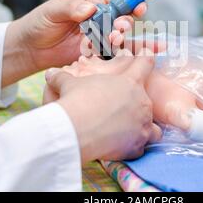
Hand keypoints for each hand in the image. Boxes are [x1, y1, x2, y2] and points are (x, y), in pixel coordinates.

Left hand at [1, 0, 146, 86]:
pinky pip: (110, 53)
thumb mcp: (53, 12)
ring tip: (113, 41)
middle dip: (124, 24)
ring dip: (120, 40)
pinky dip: (114, 54)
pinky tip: (112, 55)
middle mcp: (99, 17)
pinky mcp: (96, 53)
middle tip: (118, 30)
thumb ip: (72, 7)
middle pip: (122, 18)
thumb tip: (89, 7)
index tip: (139, 8)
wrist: (30, 50)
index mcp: (92, 0)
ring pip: (118, 37)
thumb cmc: (39, 24)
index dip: (131, 2)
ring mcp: (98, 36)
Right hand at [43, 50, 161, 162]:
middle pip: (148, 98)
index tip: (148, 55)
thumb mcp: (69, 85)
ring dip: (144, 127)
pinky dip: (134, 147)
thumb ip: (62, 77)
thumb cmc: (77, 101)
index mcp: (130, 82)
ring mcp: (142, 124)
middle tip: (122, 108)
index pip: (146, 63)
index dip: (147, 58)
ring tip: (131, 131)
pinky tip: (122, 147)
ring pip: (153, 127)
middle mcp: (142, 102)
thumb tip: (50, 73)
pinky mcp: (137, 145)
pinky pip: (141, 147)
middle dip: (137, 102)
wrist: (77, 130)